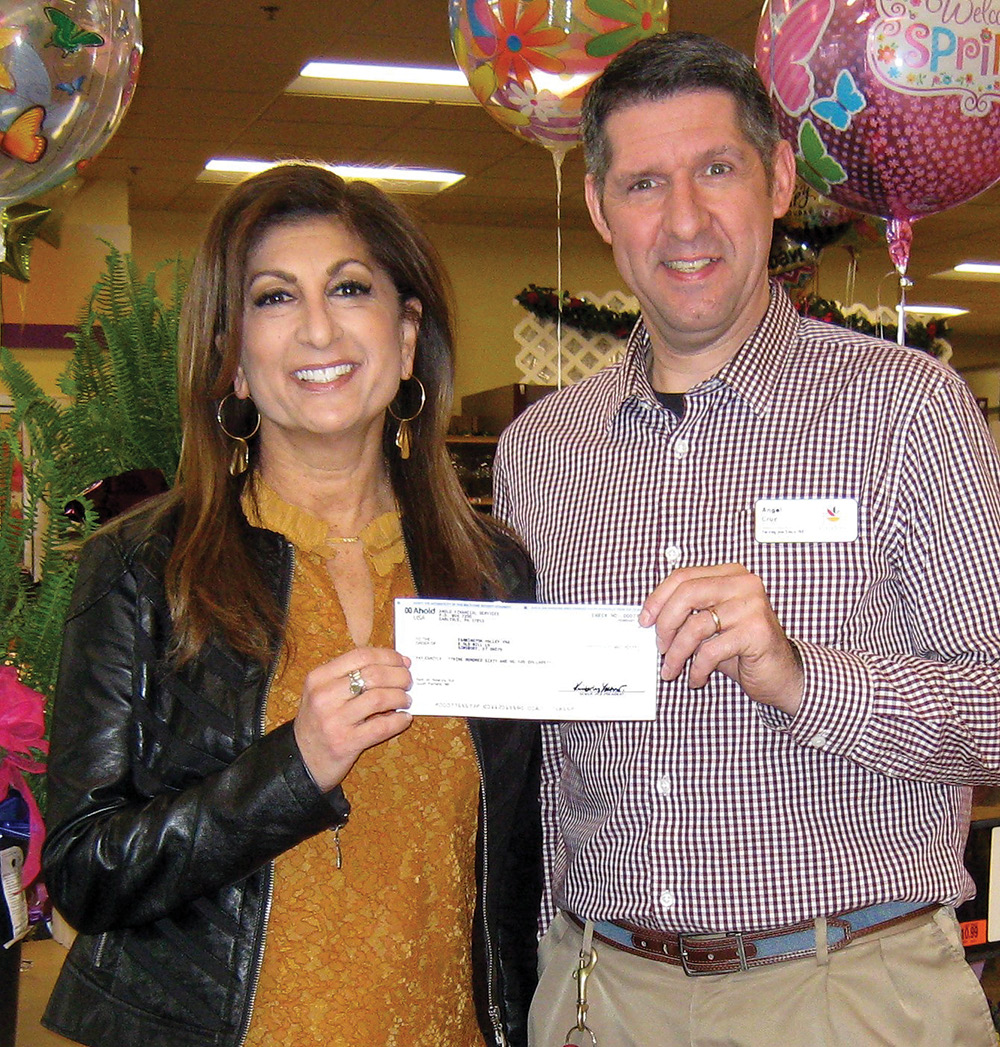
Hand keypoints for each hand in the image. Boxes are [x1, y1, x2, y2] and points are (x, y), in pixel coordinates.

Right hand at [293, 646, 412, 791]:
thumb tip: (395, 665)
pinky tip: (404, 719)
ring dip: (400, 697)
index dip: (388, 656)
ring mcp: (334, 720)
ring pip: (379, 698)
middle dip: (399, 676)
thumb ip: (350, 676)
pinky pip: (381, 727)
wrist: (301, 759)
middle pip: (373, 674)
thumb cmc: (319, 721)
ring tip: (406, 700)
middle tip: (408, 681)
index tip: (402, 661)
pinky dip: (399, 721)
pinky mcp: (345, 743)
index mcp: (319, 677)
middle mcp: (324, 696)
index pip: (361, 656)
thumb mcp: (324, 692)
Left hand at [639, 564, 803, 714]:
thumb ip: (688, 614)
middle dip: (665, 624)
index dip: (658, 598)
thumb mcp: (712, 625)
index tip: (644, 620)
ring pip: (696, 625)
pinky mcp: (756, 632)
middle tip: (659, 647)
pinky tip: (696, 678)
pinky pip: (711, 650)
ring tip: (672, 669)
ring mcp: (752, 606)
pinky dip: (697, 668)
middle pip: (687, 593)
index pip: (683, 577)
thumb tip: (650, 620)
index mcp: (730, 575)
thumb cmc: (743, 649)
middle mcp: (744, 584)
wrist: (783, 674)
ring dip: (677, 653)